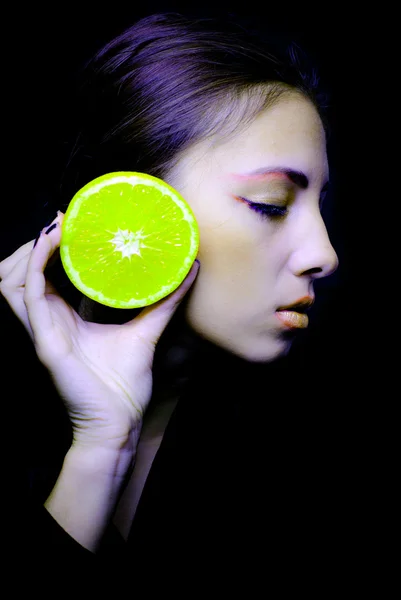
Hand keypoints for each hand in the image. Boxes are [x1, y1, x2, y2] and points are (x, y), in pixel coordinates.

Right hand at [0, 212, 199, 452]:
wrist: (119, 422)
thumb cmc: (124, 384)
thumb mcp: (146, 330)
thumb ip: (164, 301)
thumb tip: (189, 270)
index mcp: (64, 319)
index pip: (45, 276)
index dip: (51, 247)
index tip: (71, 220)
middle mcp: (48, 322)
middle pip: (20, 274)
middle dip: (35, 243)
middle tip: (62, 219)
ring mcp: (43, 332)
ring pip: (12, 283)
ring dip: (28, 251)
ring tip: (53, 228)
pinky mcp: (46, 343)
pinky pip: (28, 298)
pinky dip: (34, 269)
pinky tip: (49, 247)